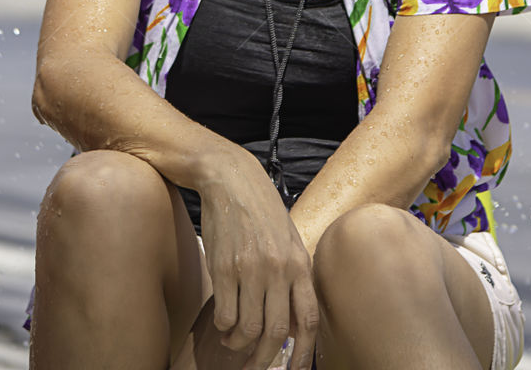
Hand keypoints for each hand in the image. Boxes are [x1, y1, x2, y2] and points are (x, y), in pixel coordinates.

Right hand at [197, 151, 318, 369]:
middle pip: (276, 332)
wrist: (231, 178)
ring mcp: (250, 268)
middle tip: (254, 368)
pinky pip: (225, 314)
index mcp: (299, 263)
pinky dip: (223, 326)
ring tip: (233, 340)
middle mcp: (278, 268)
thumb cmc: (261, 210)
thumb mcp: (288, 240)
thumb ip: (294, 278)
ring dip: (239, 343)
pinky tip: (222, 322)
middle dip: (264, 359)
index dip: (304, 354)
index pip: (308, 320)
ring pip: (248, 328)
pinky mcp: (224, 266)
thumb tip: (296, 324)